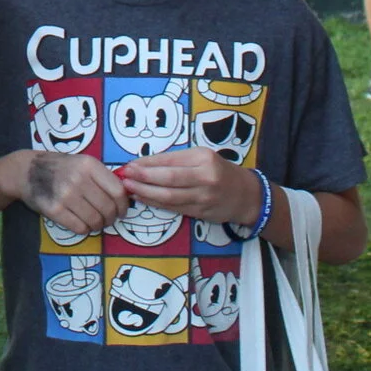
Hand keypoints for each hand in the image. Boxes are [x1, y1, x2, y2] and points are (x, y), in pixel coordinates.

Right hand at [4, 149, 127, 234]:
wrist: (26, 170)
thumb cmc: (59, 167)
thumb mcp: (82, 162)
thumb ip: (102, 176)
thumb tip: (126, 196)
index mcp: (89, 165)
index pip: (118, 191)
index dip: (123, 206)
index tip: (121, 211)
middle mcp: (78, 179)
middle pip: (108, 208)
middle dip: (111, 219)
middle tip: (107, 219)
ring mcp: (65, 195)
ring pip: (95, 221)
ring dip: (97, 225)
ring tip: (94, 222)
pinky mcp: (54, 210)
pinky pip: (80, 228)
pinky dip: (84, 229)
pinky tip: (80, 223)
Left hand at [118, 147, 258, 223]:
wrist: (246, 196)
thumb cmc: (219, 171)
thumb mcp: (201, 157)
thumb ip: (175, 160)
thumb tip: (142, 164)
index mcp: (204, 159)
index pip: (170, 161)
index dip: (147, 164)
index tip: (130, 164)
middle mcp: (205, 178)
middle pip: (169, 179)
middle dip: (143, 178)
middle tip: (125, 176)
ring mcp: (203, 198)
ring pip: (169, 197)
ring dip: (145, 192)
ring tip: (128, 188)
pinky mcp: (200, 213)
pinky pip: (173, 208)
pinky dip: (155, 203)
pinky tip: (142, 198)